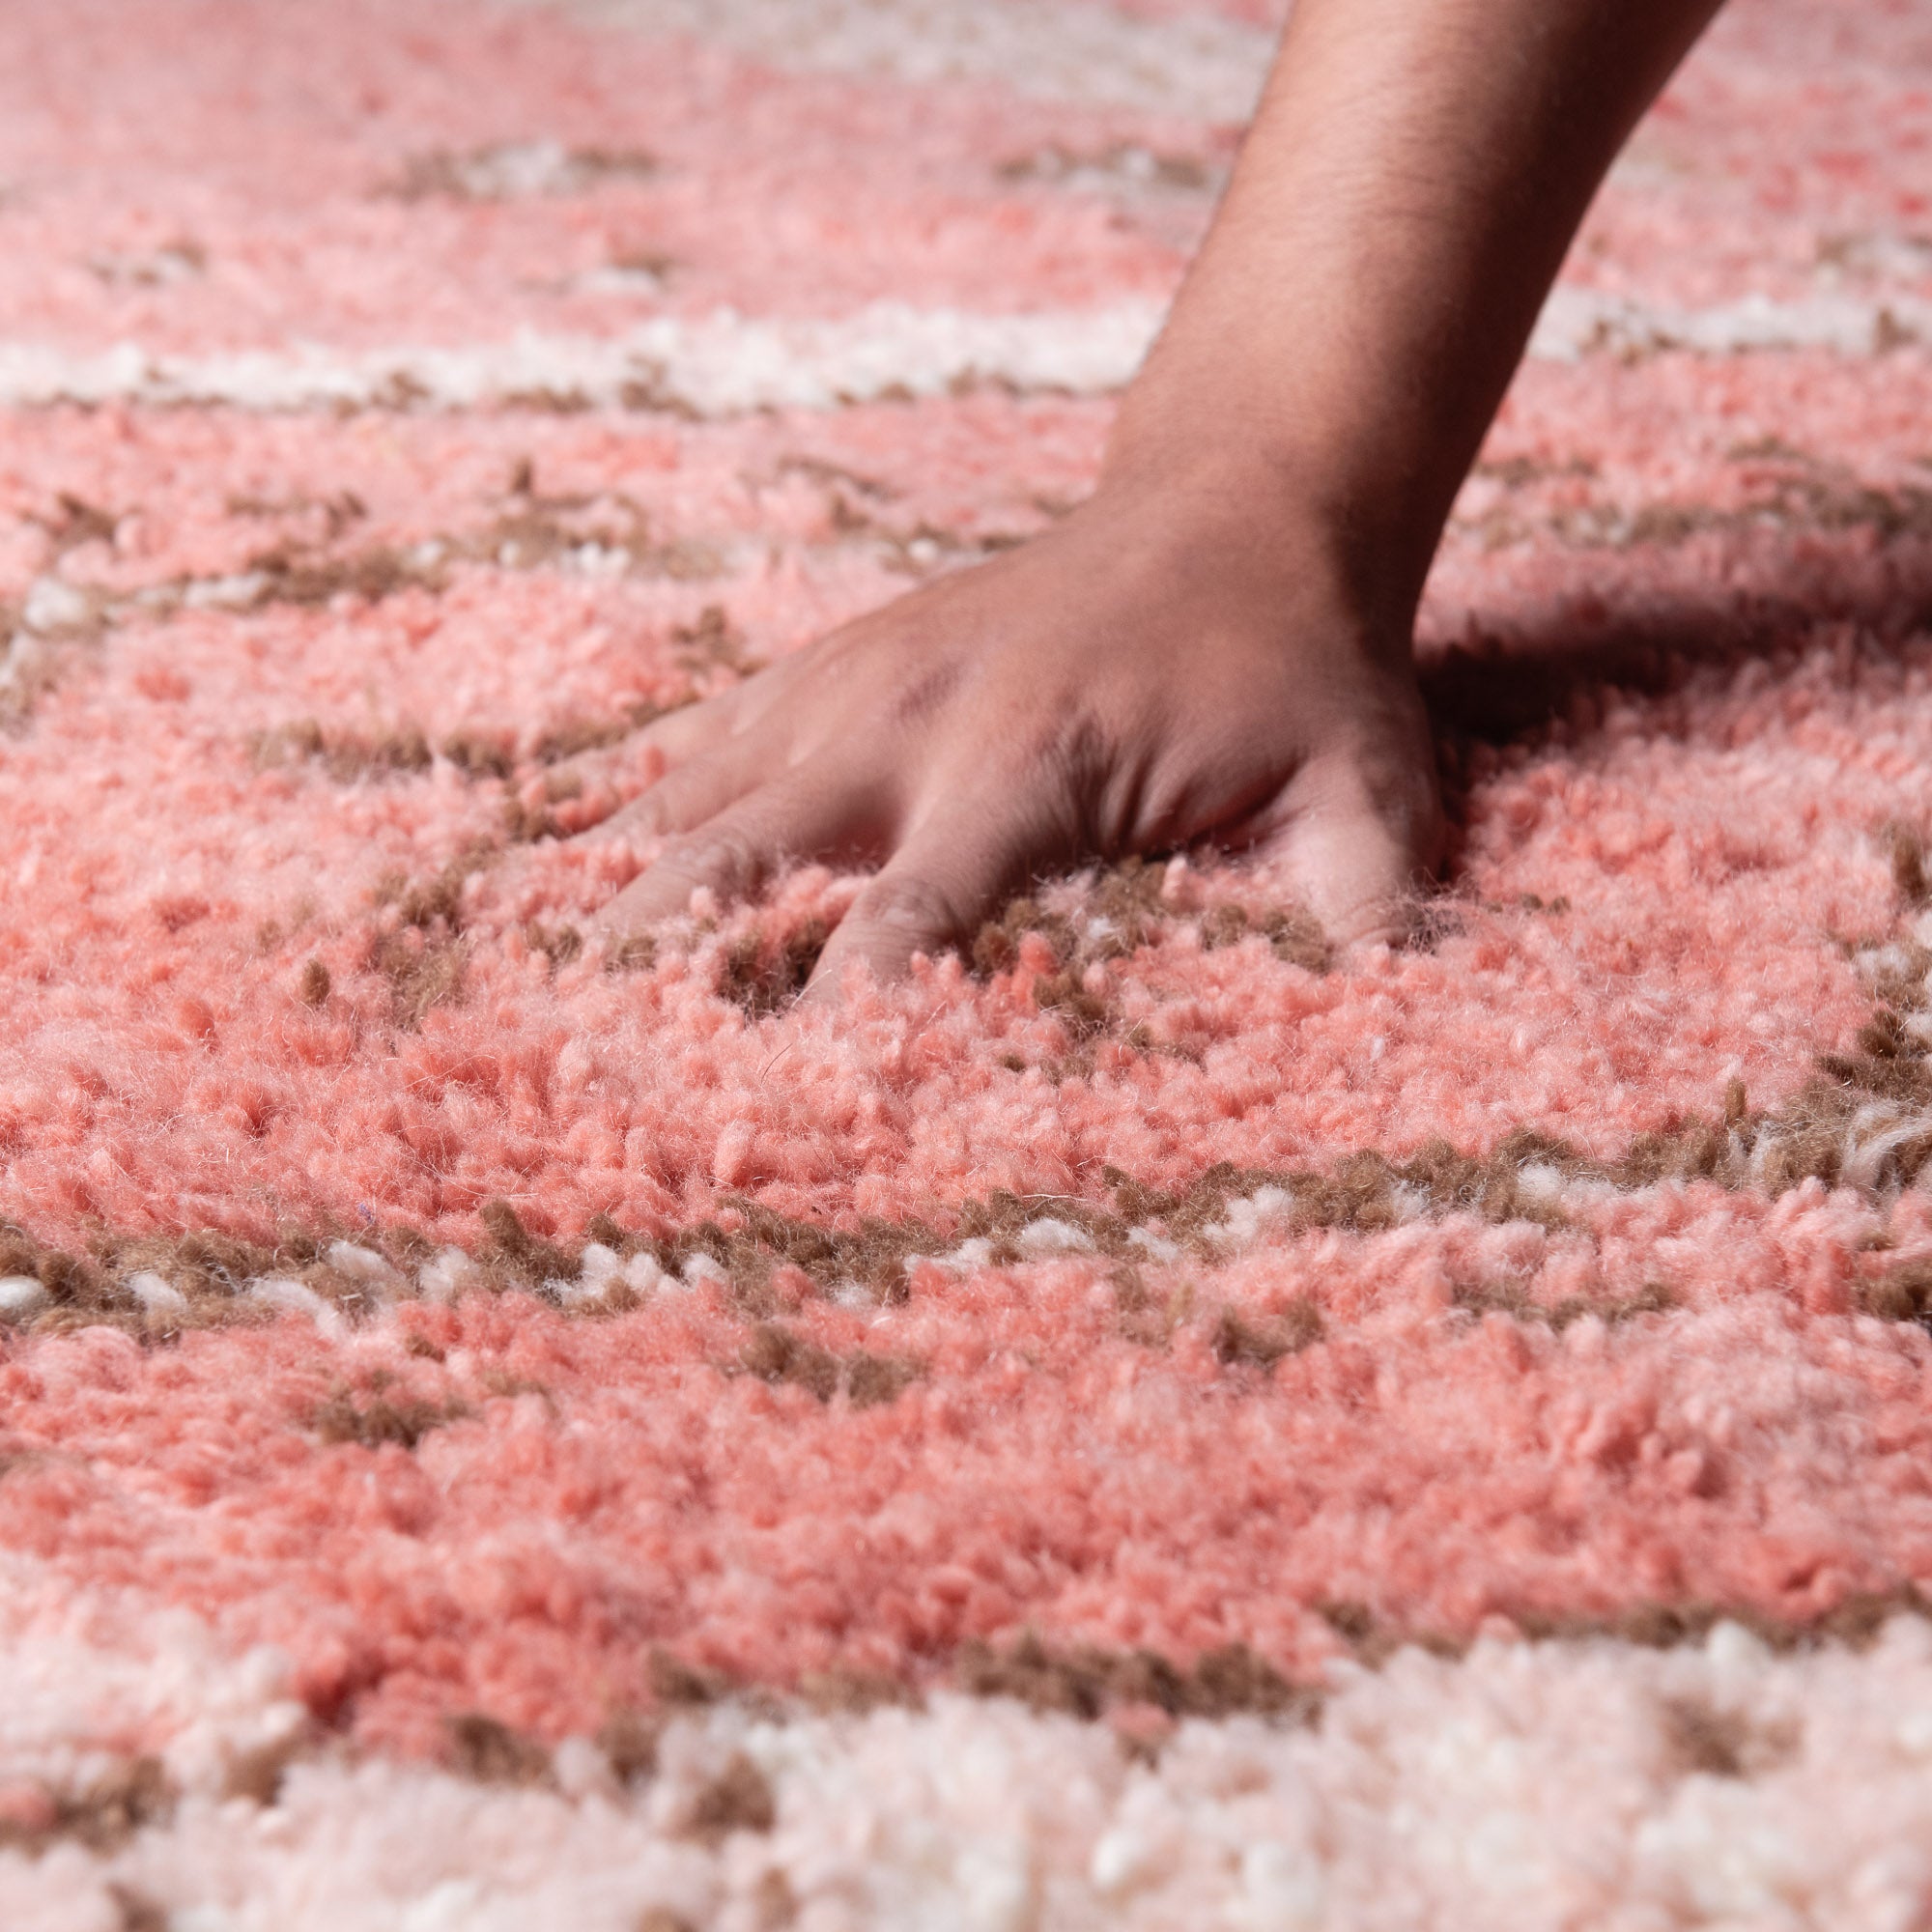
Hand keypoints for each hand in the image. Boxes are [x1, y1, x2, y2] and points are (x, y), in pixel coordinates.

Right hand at [578, 471, 1442, 995]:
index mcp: (1027, 768)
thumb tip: (1388, 1034)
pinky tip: (576, 869)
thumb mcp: (1363, 784)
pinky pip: (711, 734)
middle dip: (666, 962)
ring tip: (529, 994)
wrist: (1237, 503)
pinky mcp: (841, 657)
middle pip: (745, 854)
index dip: (830, 1028)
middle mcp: (914, 721)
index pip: (902, 924)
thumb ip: (1358, 904)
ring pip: (699, 793)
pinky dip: (645, 803)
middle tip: (581, 1068)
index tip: (762, 1128)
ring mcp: (860, 677)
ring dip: (624, 890)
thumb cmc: (1295, 666)